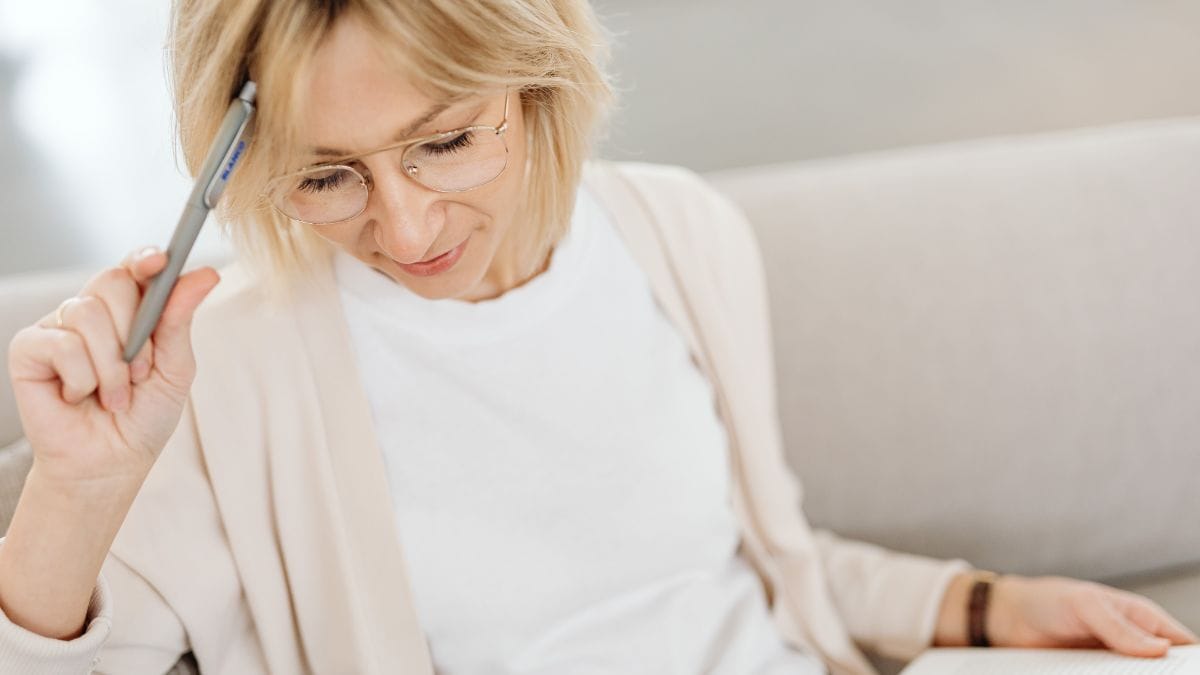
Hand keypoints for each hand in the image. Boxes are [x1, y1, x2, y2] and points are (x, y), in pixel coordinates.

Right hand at [7, 246, 218, 491]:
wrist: (109, 464)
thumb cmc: (143, 417)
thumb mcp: (174, 369)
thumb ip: (180, 321)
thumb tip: (204, 275)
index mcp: (129, 311)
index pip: (135, 268)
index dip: (145, 259)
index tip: (160, 262)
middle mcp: (92, 311)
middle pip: (112, 281)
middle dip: (135, 329)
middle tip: (140, 371)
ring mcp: (58, 327)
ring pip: (86, 313)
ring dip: (111, 366)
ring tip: (114, 397)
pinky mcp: (29, 349)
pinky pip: (62, 344)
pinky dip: (81, 378)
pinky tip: (78, 396)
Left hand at [988, 574, 1198, 656]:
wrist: (1009, 618)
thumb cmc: (1049, 600)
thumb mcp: (1086, 606)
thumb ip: (1120, 627)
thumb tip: (1160, 648)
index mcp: (1142, 619)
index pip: (1182, 645)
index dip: (1189, 662)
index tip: (1183, 673)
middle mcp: (1133, 644)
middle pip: (1164, 669)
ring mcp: (1114, 663)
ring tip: (1109, 674)